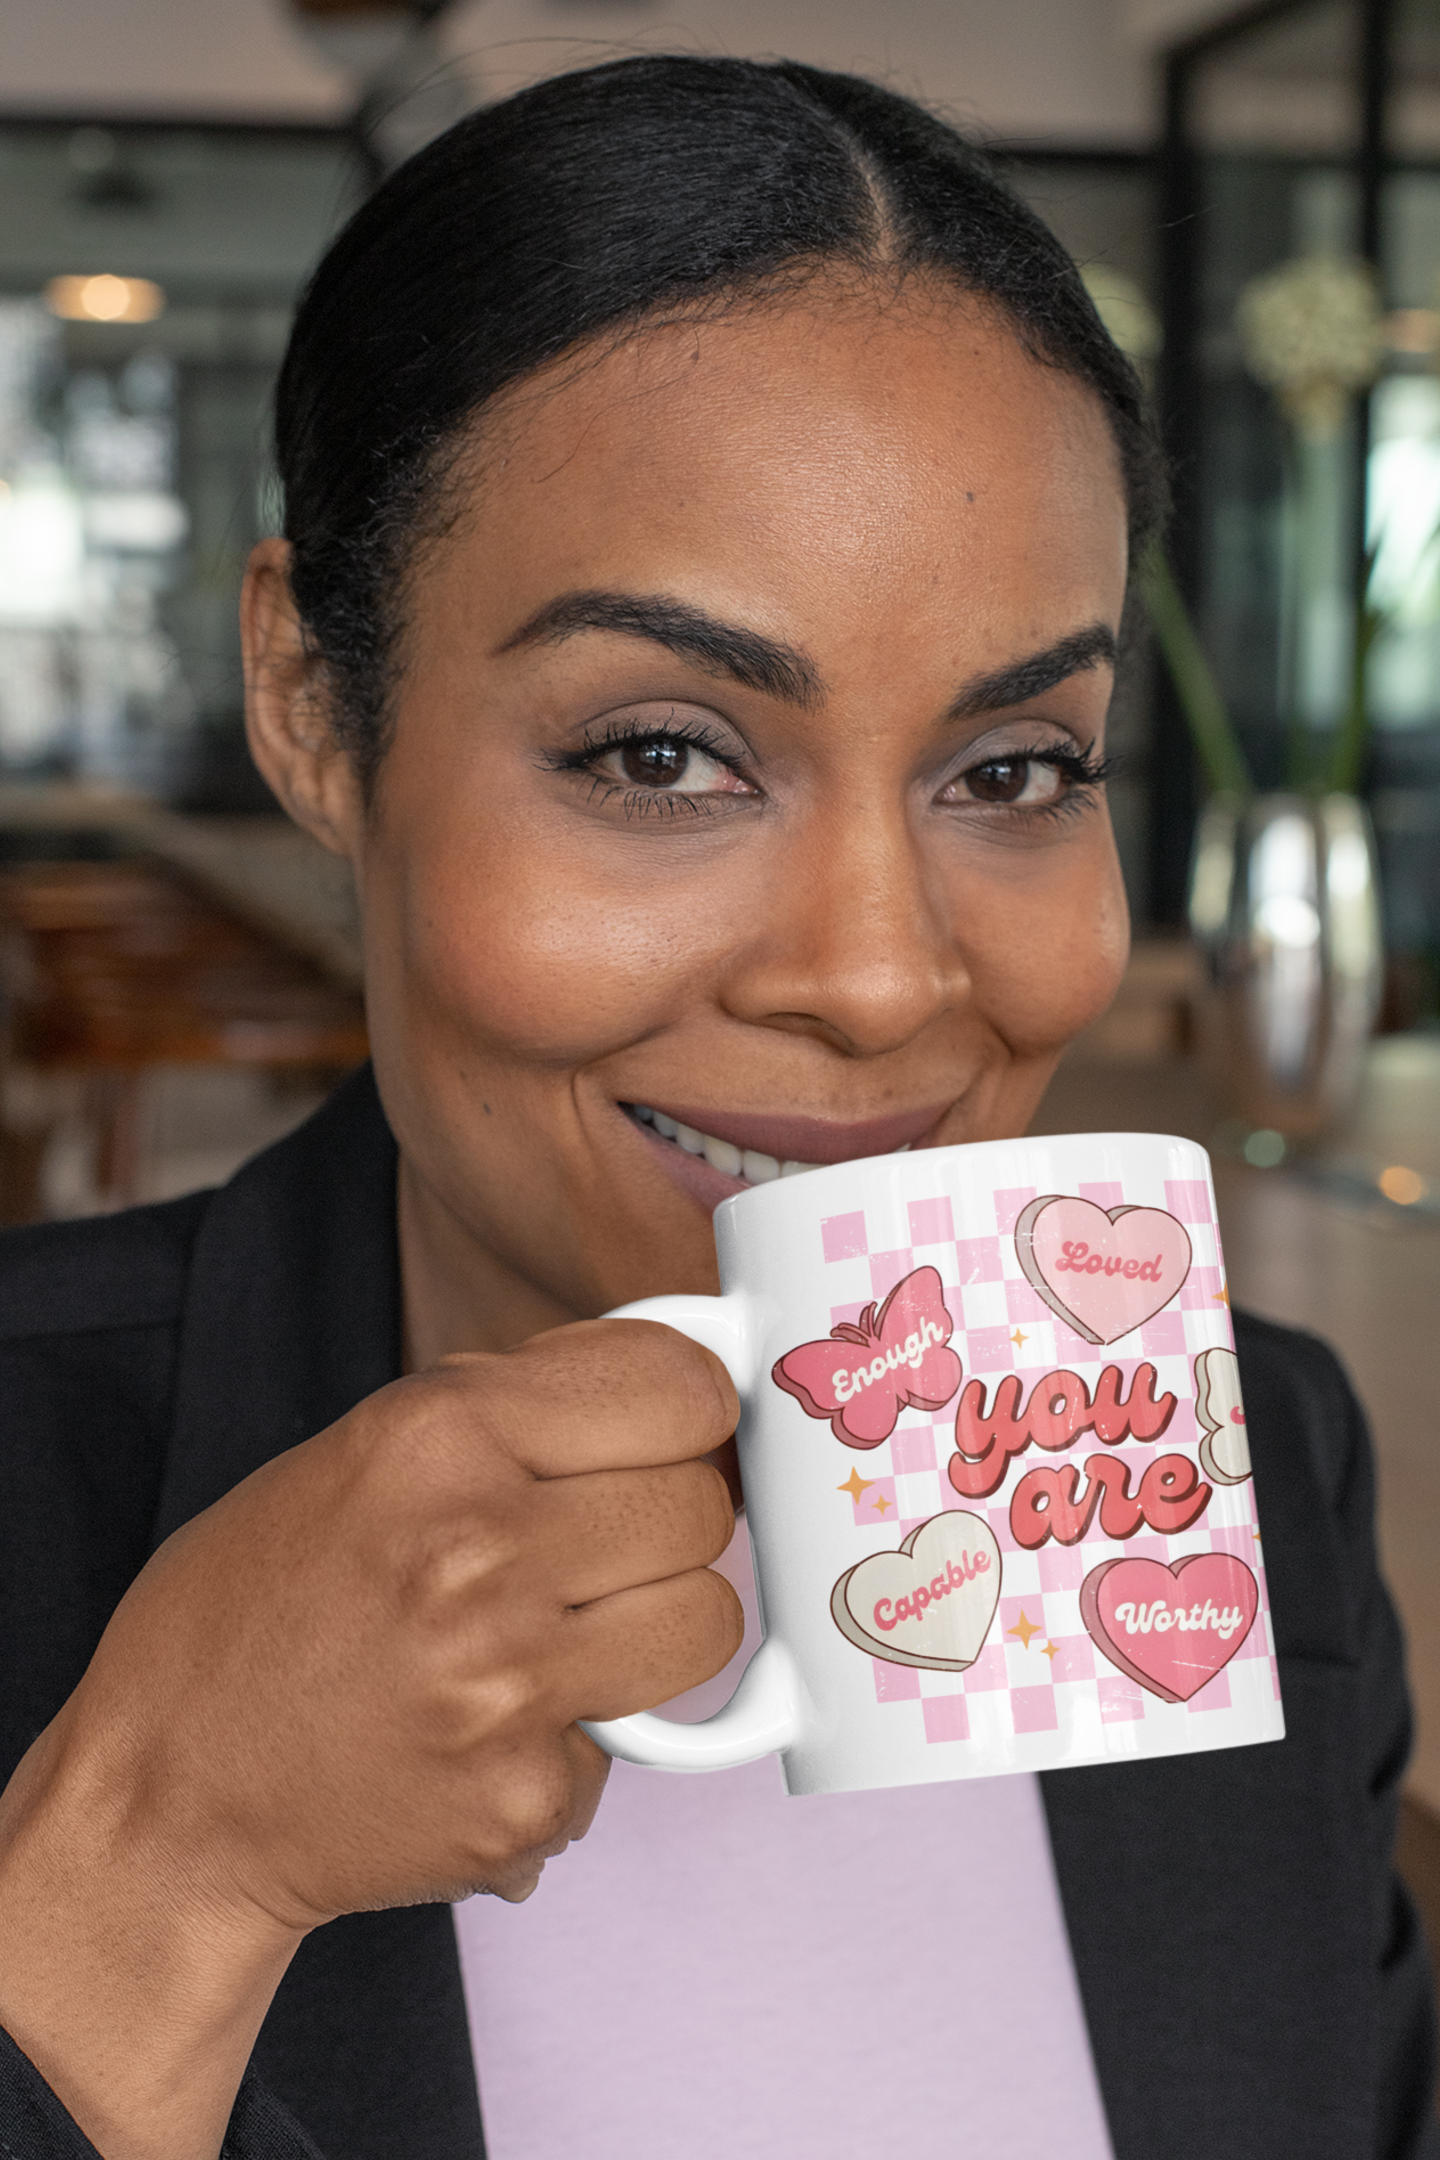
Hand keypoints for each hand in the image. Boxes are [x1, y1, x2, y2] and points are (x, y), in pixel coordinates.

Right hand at [0, 1318, 739, 2158]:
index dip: (690, 1405)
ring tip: (572, 1628)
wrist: (168, 1800)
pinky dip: (590, 1732)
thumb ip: (513, 1407)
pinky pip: (640, 1738)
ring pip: (707, 1619)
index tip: (675, 1426)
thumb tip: (669, 1376)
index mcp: (434, 1439)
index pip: (679, 1387)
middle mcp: (477, 1553)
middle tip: (607, 1538)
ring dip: (659, 1621)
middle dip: (670, 1515)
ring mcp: (507, 1686)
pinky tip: (503, 1724)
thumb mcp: (360, 1451)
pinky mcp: (524, 1797)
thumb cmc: (253, 1613)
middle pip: (703, 1504)